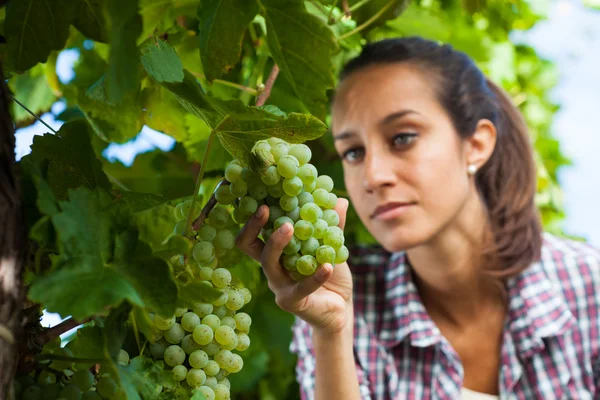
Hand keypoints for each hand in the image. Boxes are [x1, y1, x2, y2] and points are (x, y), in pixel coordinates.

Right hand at [236, 198, 353, 333]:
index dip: (254, 214)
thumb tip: (340, 200)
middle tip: (266, 209)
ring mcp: (278, 285)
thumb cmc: (331, 273)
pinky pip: (301, 286)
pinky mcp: (290, 301)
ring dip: (278, 243)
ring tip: (292, 227)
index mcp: (276, 250)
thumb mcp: (332, 246)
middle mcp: (271, 266)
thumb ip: (332, 226)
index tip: (263, 196)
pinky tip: (328, 266)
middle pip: (248, 245)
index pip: (256, 230)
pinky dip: (315, 275)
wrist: (341, 307)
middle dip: (254, 226)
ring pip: (269, 263)